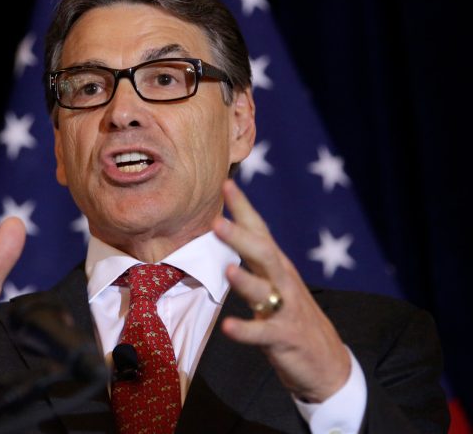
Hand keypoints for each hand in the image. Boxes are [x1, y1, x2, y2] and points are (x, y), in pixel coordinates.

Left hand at [213, 179, 349, 402]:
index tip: (227, 183)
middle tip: (217, 221)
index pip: (259, 230)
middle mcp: (282, 281)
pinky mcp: (284, 337)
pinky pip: (262, 333)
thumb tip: (228, 229)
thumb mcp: (275, 283)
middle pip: (262, 254)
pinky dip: (245, 330)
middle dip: (240, 237)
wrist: (327, 362)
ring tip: (227, 270)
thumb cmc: (291, 316)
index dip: (244, 208)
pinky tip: (228, 327)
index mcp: (277, 266)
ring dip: (245, 280)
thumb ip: (254, 260)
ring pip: (264, 290)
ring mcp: (285, 309)